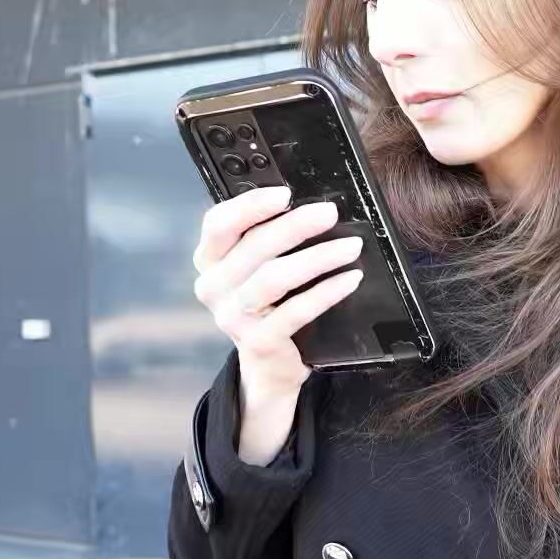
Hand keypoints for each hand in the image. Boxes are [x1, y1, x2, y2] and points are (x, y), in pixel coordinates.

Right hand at [191, 186, 365, 389]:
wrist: (267, 364)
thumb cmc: (268, 305)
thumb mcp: (255, 270)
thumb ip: (266, 239)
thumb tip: (309, 206)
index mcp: (209, 260)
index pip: (218, 223)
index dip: (250, 205)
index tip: (285, 193)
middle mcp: (213, 287)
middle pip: (254, 246)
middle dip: (296, 226)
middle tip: (330, 213)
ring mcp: (232, 316)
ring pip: (275, 277)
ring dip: (318, 258)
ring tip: (350, 247)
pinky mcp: (259, 341)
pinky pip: (296, 311)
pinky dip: (327, 292)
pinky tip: (349, 279)